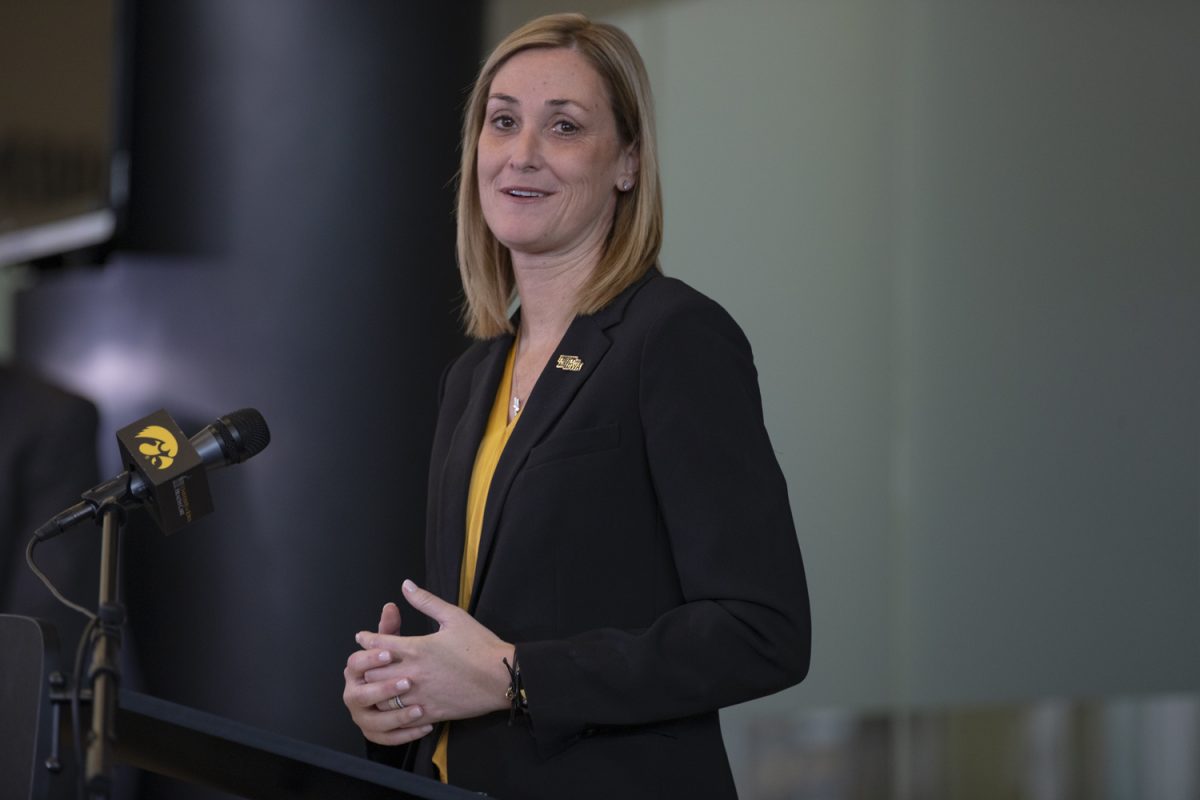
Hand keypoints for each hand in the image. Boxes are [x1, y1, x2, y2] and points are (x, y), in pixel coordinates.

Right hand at [343, 600, 433, 745]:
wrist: (417, 688)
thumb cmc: (405, 663)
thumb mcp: (400, 644)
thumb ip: (391, 627)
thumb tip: (391, 605)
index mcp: (356, 670)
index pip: (355, 663)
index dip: (370, 658)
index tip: (390, 652)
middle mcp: (355, 694)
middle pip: (359, 694)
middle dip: (384, 688)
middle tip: (408, 681)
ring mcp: (364, 716)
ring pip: (372, 721)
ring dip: (395, 715)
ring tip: (418, 708)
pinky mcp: (377, 733)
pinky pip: (386, 738)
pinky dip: (404, 734)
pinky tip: (426, 725)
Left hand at [357, 580, 514, 724]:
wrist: (502, 677)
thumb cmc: (480, 645)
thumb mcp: (454, 616)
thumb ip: (426, 601)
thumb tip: (407, 585)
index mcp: (416, 648)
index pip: (378, 644)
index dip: (366, 639)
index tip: (362, 637)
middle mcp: (413, 673)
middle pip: (372, 673)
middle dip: (366, 666)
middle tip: (365, 663)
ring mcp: (420, 695)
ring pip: (382, 698)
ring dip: (377, 690)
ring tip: (377, 685)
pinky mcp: (430, 712)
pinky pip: (401, 717)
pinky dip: (394, 711)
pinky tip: (395, 706)